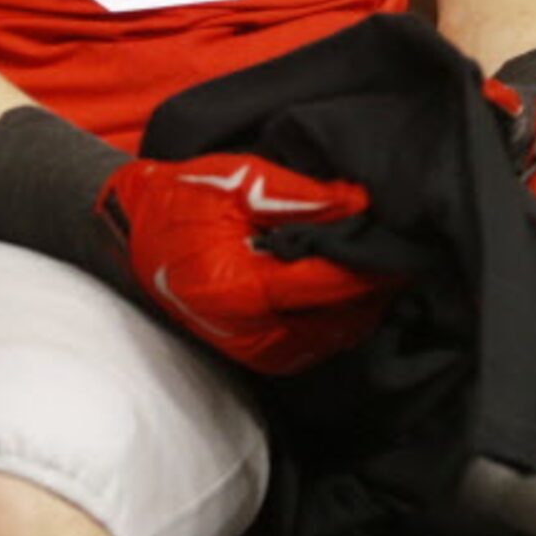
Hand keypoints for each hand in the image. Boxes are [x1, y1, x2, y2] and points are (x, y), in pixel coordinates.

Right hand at [98, 153, 397, 373]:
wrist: (133, 231)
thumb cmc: (183, 198)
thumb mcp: (241, 181)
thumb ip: (301, 196)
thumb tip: (359, 203)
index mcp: (240, 289)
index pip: (325, 284)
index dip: (368, 265)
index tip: (402, 243)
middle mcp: (246, 332)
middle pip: (334, 320)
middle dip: (371, 288)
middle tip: (402, 253)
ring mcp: (249, 349)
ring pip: (328, 339)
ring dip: (359, 308)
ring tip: (382, 268)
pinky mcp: (252, 354)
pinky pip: (311, 346)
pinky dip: (337, 321)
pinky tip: (353, 291)